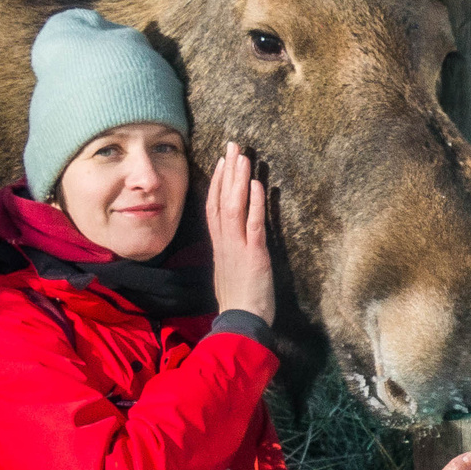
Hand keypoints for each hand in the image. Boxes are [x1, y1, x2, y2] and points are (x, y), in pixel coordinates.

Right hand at [207, 143, 275, 324]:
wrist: (241, 324)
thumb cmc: (239, 305)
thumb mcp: (229, 275)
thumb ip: (230, 256)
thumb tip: (232, 246)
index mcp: (219, 247)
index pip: (213, 208)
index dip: (216, 184)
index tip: (221, 163)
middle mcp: (225, 243)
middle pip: (221, 200)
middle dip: (227, 171)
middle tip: (233, 146)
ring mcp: (238, 247)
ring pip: (234, 206)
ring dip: (239, 180)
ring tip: (243, 156)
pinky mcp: (254, 255)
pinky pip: (254, 224)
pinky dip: (255, 203)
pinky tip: (257, 184)